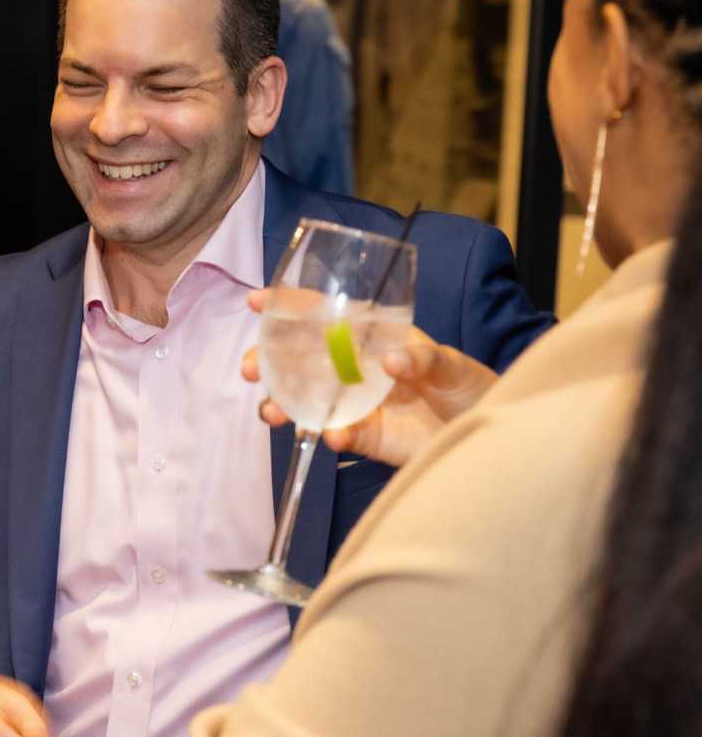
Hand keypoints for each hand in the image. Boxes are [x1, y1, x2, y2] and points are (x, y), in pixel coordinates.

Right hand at [241, 288, 496, 466]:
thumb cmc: (471, 386)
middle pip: (295, 360)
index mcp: (369, 337)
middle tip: (249, 369)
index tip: (257, 300)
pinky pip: (336, 433)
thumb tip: (390, 361)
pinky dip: (330, 434)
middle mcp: (351, 368)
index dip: (286, 305)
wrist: (488, 436)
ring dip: (280, 404)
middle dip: (263, 362)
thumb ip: (423, 358)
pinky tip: (333, 434)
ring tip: (273, 413)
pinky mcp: (363, 436)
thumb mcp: (452, 363)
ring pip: (302, 400)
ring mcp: (353, 403)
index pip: (322, 315)